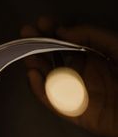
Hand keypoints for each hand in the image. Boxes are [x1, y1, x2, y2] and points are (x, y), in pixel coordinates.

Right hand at [21, 17, 117, 136]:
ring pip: (50, 80)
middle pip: (54, 60)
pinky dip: (41, 90)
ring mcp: (77, 93)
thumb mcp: (116, 46)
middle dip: (39, 48)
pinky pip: (53, 102)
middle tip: (27, 36)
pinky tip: (34, 76)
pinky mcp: (74, 112)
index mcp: (94, 57)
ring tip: (28, 55)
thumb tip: (64, 31)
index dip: (53, 33)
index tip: (42, 24)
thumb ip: (91, 35)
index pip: (68, 44)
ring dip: (36, 67)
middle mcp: (83, 74)